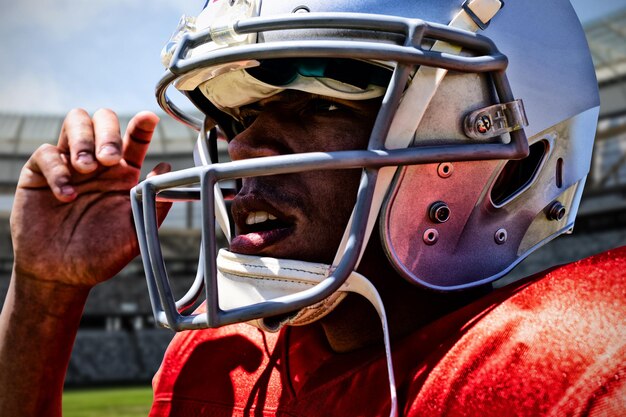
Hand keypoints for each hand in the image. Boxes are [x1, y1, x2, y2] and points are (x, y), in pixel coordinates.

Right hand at [10, 109, 169, 287]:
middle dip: (108, 131)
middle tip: (110, 159)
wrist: (62, 276)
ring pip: (75, 123)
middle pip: (103, 120)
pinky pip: (47, 153)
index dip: (141, 126)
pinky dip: (58, 168)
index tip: (149, 119)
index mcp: (123, 174)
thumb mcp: (136, 232)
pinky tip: (66, 194)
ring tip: (86, 168)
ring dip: (83, 139)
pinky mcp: (40, 174)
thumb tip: (167, 169)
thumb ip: (154, 203)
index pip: (134, 139)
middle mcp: (97, 164)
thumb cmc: (101, 254)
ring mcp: (68, 165)